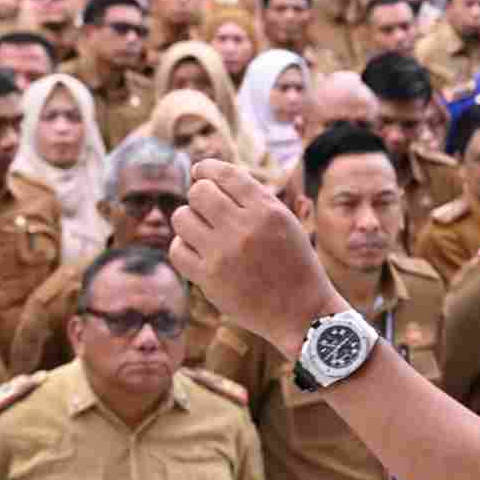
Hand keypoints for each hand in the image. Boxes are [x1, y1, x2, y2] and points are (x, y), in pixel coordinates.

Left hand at [170, 160, 343, 354]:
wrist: (302, 312)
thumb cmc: (295, 264)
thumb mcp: (286, 223)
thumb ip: (254, 201)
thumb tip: (209, 178)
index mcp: (268, 211)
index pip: (225, 174)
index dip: (207, 168)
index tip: (200, 171)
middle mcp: (245, 228)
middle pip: (199, 192)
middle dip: (199, 196)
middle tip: (207, 208)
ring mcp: (224, 254)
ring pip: (182, 218)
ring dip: (189, 220)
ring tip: (203, 231)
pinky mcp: (209, 279)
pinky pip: (177, 249)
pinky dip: (184, 247)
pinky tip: (199, 252)